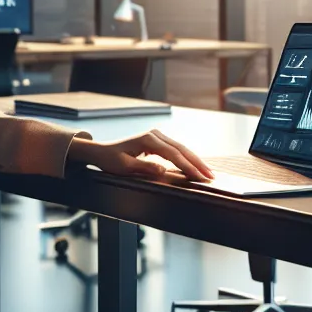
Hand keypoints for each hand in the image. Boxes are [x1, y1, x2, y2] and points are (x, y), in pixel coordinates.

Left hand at [69, 130, 212, 182]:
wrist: (101, 151)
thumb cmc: (111, 160)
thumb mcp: (125, 167)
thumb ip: (145, 167)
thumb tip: (164, 170)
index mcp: (148, 140)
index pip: (173, 154)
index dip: (188, 166)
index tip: (199, 176)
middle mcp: (155, 135)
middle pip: (181, 149)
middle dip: (197, 163)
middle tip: (210, 176)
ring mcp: (157, 136)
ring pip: (181, 148)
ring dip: (195, 160)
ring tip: (208, 173)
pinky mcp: (157, 140)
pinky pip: (176, 149)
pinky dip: (187, 158)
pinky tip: (195, 166)